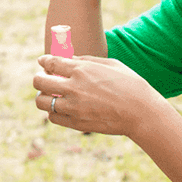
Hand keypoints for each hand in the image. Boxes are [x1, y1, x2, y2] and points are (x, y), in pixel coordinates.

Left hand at [32, 53, 164, 136]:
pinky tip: (61, 108)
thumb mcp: (111, 64)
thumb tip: (69, 58)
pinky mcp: (76, 123)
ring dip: (44, 97)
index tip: (43, 62)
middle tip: (45, 80)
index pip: (50, 63)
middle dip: (39, 79)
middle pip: (40, 82)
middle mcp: (73, 87)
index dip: (44, 61)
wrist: (141, 112)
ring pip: (42, 101)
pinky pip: (52, 117)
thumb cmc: (130, 84)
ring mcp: (73, 107)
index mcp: (82, 69)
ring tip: (52, 96)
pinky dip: (53, 112)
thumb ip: (86, 60)